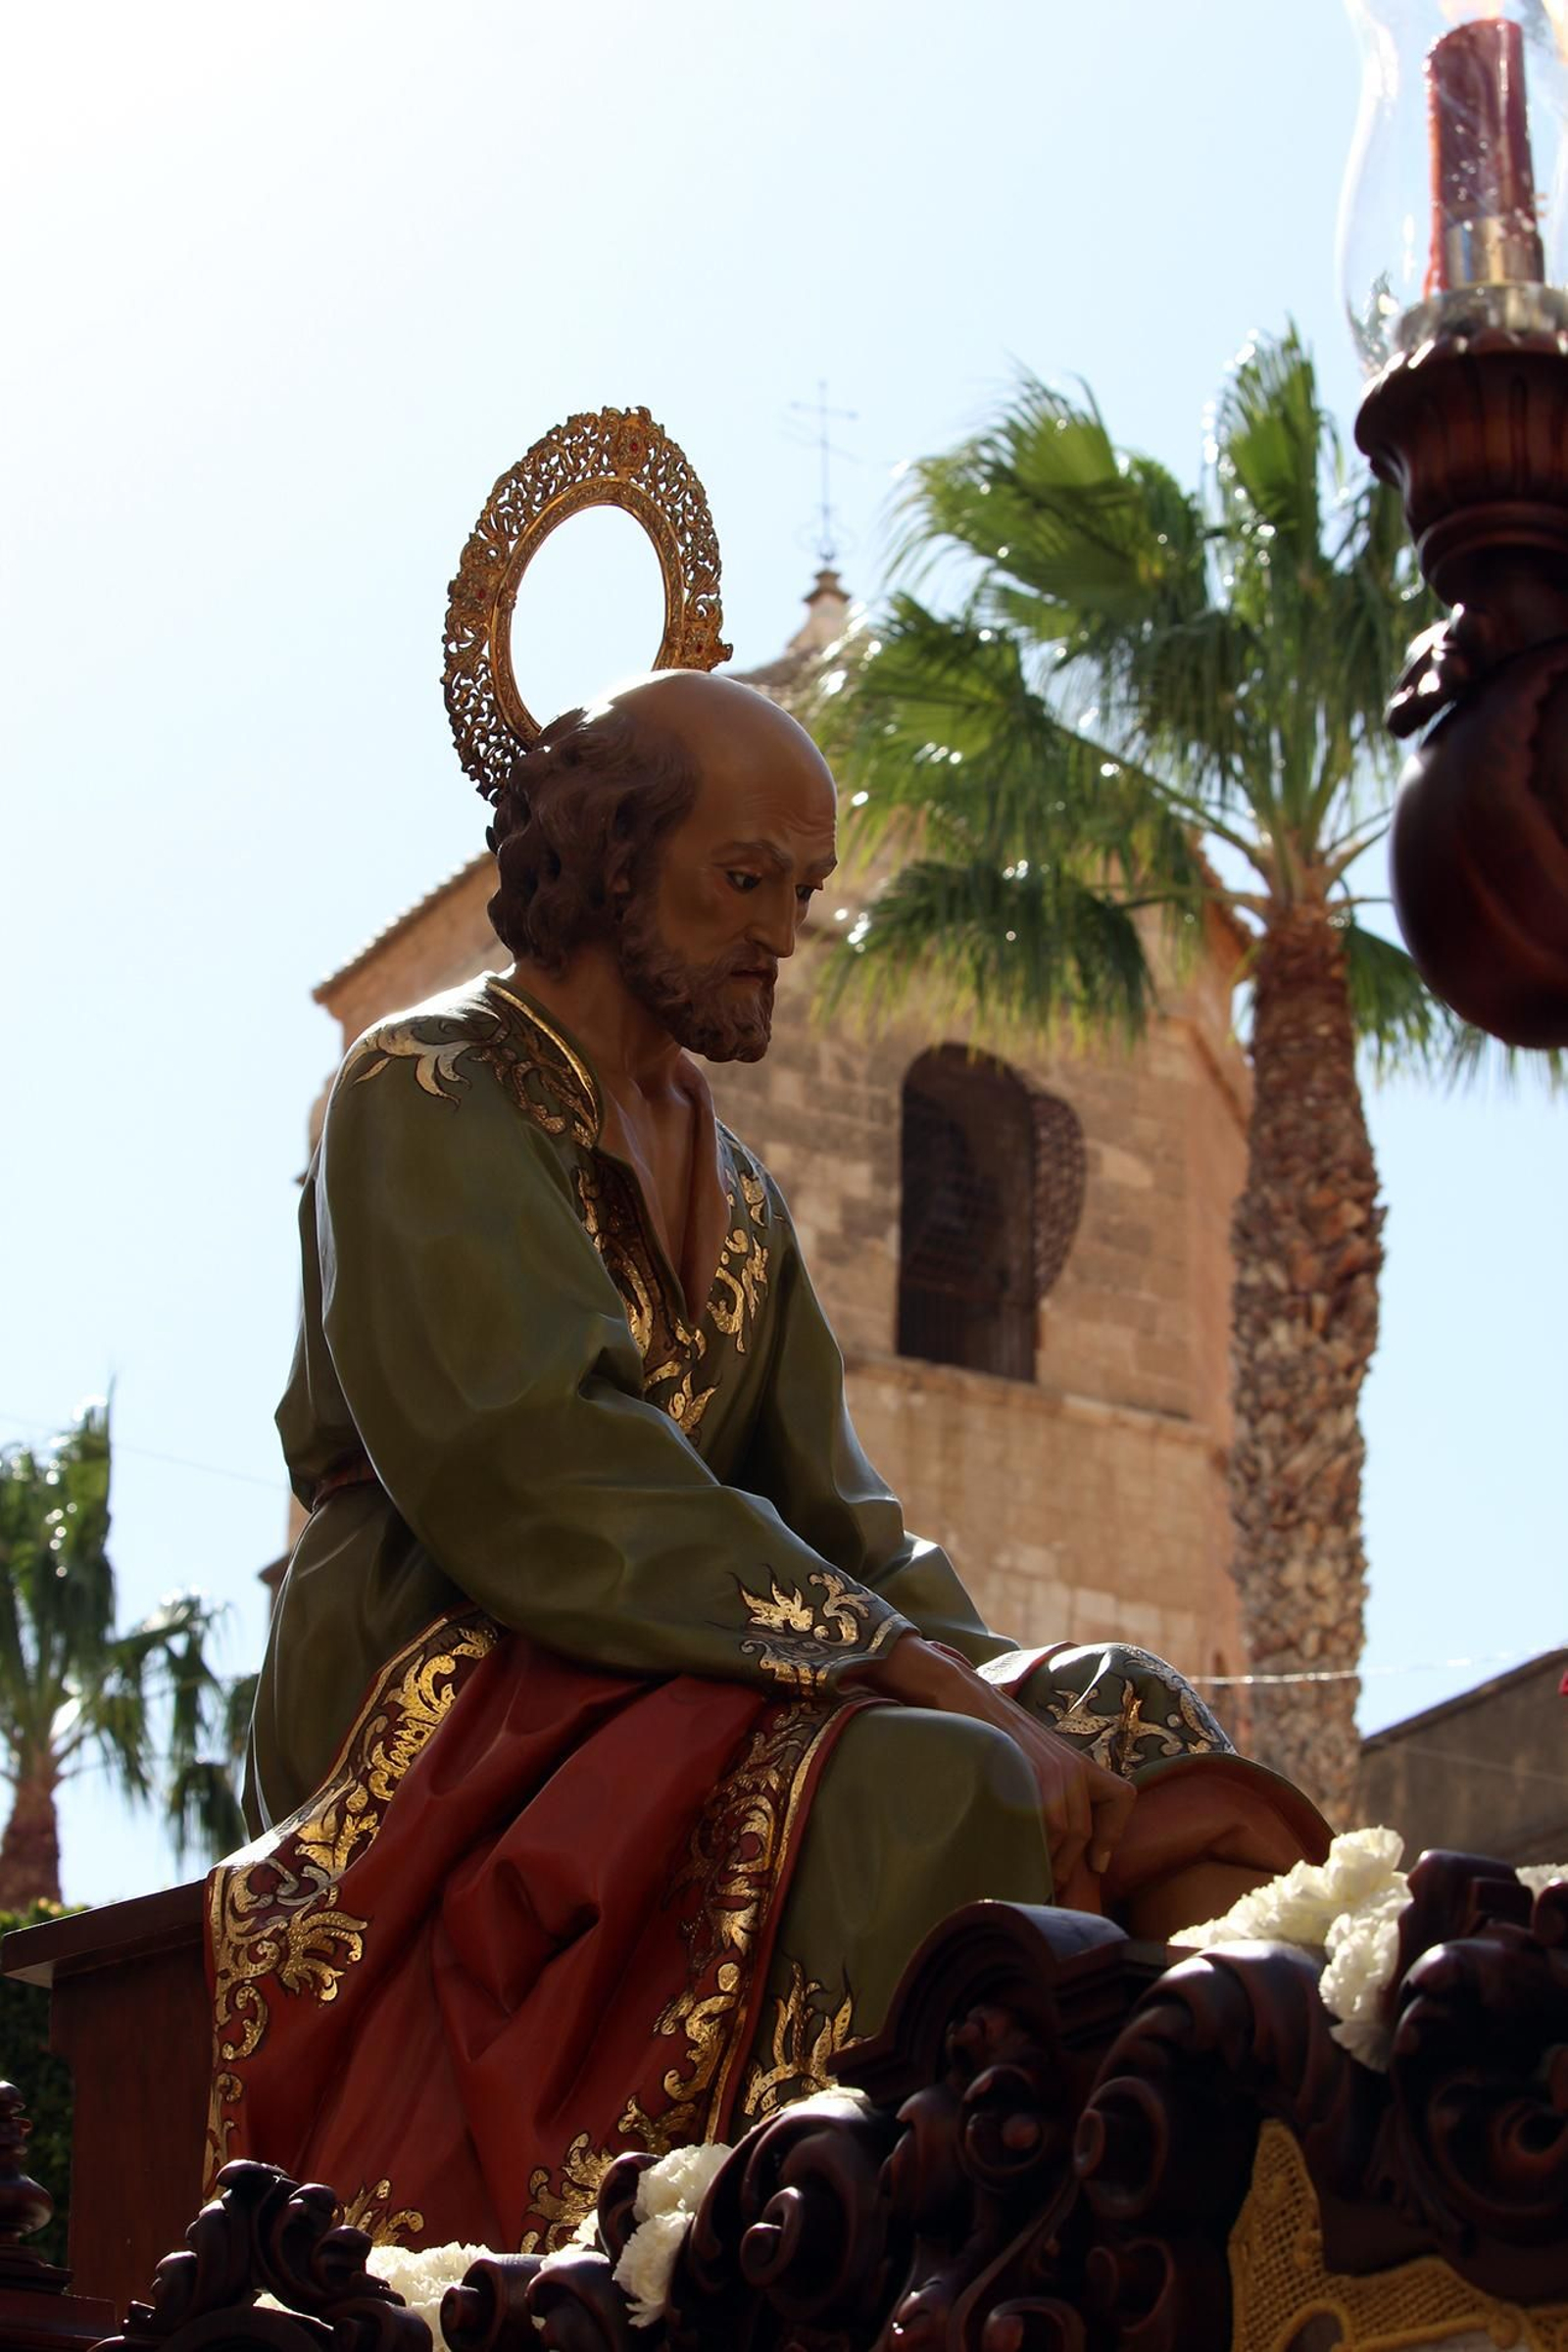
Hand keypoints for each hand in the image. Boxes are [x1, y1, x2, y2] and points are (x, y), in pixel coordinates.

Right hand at [854, 1634, 1136, 1895]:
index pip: (1121, 1796)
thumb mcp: (1037, 1756)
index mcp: (1077, 1761)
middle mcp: (1070, 1764)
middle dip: (1068, 1864)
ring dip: (1049, 1860)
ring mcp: (1046, 1768)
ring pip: (1062, 1829)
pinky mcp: (1022, 1771)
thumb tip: (1057, 1836)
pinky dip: (1028, 1844)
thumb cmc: (996, 1730)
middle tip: (1050, 1883)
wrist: (964, 1695)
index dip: (1114, 1835)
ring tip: (1030, 1874)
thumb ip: (1054, 1786)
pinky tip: (1011, 1850)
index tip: (1096, 1864)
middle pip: (1082, 1829)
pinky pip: (1035, 1820)